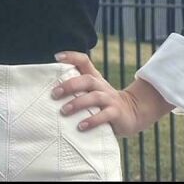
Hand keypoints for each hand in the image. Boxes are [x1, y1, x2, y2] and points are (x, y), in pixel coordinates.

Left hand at [51, 51, 170, 137]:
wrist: (132, 113)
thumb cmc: (103, 103)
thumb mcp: (92, 92)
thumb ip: (77, 89)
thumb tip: (50, 91)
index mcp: (95, 78)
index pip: (84, 61)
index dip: (71, 56)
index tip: (56, 57)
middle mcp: (102, 86)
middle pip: (87, 80)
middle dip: (70, 86)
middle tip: (54, 93)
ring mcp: (110, 99)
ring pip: (95, 97)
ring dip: (78, 103)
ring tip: (64, 111)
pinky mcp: (116, 113)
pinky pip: (105, 115)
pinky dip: (92, 120)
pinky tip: (81, 126)